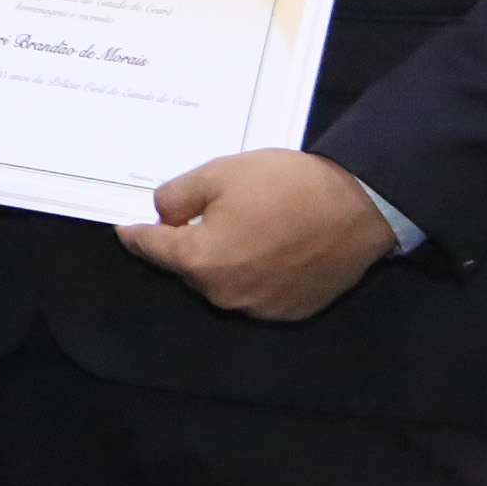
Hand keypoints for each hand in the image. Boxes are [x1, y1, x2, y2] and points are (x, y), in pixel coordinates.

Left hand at [116, 149, 397, 321]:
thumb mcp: (217, 174)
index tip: (126, 229)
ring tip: (239, 228)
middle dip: (183, 245)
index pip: (152, 249)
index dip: (136, 235)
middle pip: (187, 269)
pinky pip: (254, 293)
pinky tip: (266, 247)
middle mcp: (225, 294)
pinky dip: (251, 274)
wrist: (360, 207)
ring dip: (219, 261)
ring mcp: (260, 308)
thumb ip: (176, 197)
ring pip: (221, 282)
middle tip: (194, 216)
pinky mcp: (290, 311)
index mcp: (201, 261)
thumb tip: (163, 216)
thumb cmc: (287, 185)